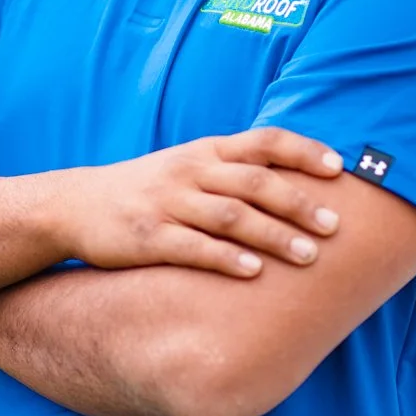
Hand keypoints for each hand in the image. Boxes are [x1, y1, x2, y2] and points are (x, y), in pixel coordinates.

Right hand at [54, 129, 344, 278]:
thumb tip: (298, 179)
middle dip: (298, 203)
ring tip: (308, 257)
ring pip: (230, 216)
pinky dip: (226, 259)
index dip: (304, 152)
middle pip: (254, 181)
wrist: (75, 206)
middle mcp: (191, 172)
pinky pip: (194, 247)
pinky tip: (254, 273)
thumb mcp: (188, 166)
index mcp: (206, 151)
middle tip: (335, 226)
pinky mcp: (148, 236)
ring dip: (273, 235)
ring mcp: (169, 203)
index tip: (340, 168)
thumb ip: (234, 169)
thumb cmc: (147, 190)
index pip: (264, 142)